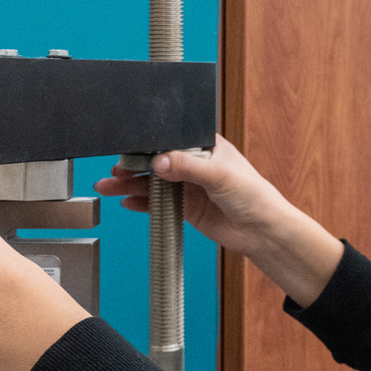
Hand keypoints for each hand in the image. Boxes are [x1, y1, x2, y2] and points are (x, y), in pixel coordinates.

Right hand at [96, 134, 342, 307]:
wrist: (262, 232)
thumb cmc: (254, 195)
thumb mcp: (220, 175)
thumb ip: (187, 167)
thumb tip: (158, 161)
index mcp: (205, 145)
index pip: (171, 138)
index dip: (149, 142)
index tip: (128, 147)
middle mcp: (194, 163)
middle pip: (156, 160)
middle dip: (133, 165)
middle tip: (114, 170)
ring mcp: (188, 186)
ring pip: (153, 182)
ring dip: (131, 184)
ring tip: (108, 186)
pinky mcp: (186, 207)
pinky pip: (158, 203)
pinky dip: (142, 203)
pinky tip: (126, 201)